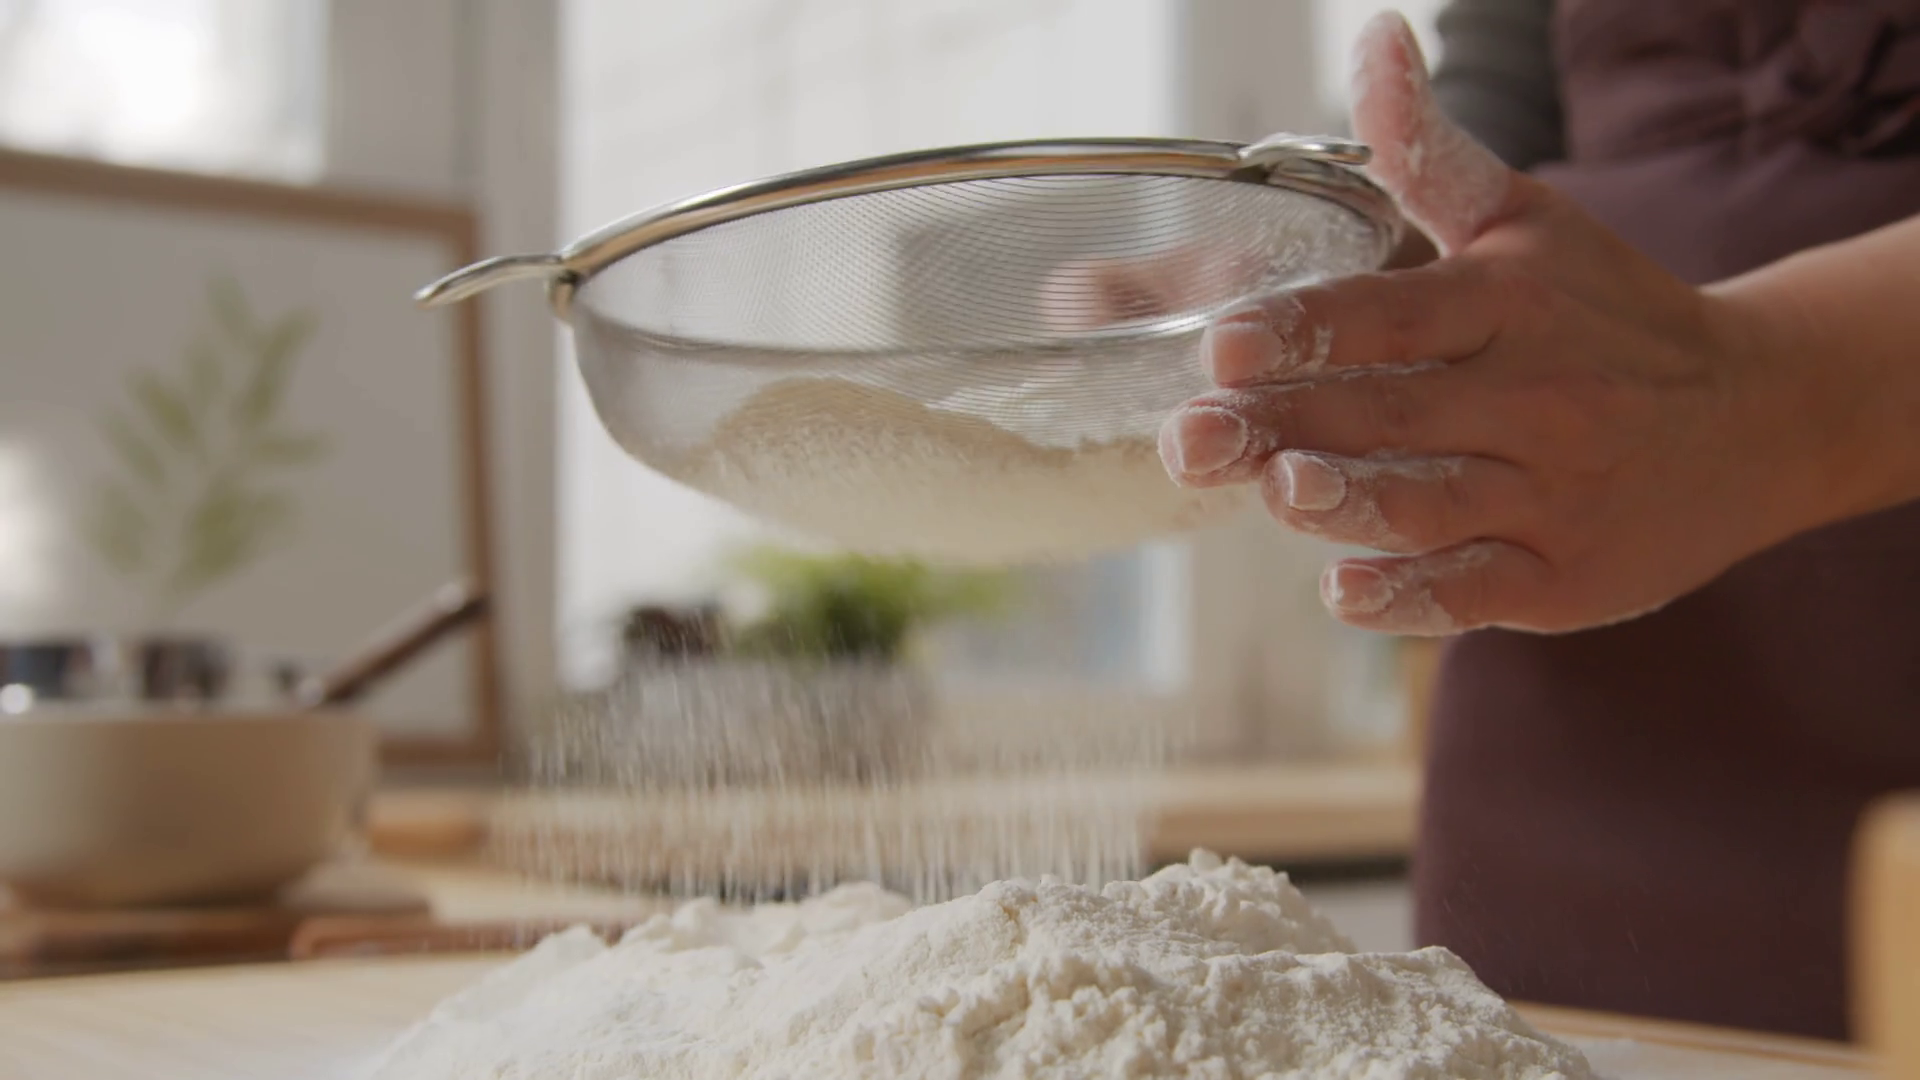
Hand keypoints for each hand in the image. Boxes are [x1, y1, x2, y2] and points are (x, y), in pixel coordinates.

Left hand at [1158, 13, 1861, 634]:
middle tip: (1192, 438)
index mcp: (1507, 303)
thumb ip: (1427, 148)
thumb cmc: (1609, 312)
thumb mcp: (1524, 218)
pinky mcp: (1562, 576)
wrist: (1758, 414)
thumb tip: (1373, 40)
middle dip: (1284, 425)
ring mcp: (1550, 493)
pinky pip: (1477, 591)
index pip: (1392, 316)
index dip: (1306, 330)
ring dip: (1348, 502)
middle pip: (1390, 413)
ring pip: (1432, 502)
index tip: (1225, 343)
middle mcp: (1532, 397)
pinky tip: (1346, 593)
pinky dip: (1413, 597)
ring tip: (1274, 493)